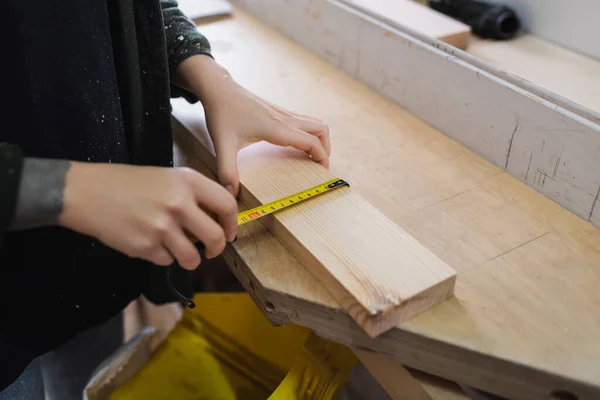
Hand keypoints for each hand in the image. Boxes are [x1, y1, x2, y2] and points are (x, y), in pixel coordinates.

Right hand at [58, 162, 236, 269]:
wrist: (86, 192)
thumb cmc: (127, 183)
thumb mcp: (166, 177)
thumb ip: (192, 194)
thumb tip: (217, 219)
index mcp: (187, 181)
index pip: (226, 205)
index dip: (232, 223)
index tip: (229, 232)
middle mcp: (178, 203)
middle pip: (215, 237)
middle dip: (217, 249)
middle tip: (211, 250)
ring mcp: (162, 227)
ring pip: (192, 257)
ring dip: (190, 259)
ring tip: (180, 252)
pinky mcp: (145, 246)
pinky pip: (166, 260)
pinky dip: (162, 257)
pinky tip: (150, 243)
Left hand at [175, 55, 330, 195]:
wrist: (218, 88)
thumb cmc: (221, 114)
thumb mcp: (222, 145)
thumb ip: (227, 171)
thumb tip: (230, 194)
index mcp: (276, 128)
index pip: (311, 141)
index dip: (322, 157)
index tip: (323, 172)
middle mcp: (284, 119)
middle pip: (320, 129)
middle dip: (325, 148)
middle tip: (319, 165)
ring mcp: (283, 113)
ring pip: (314, 123)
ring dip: (319, 139)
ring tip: (312, 157)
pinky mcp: (278, 111)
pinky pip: (303, 121)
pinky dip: (309, 133)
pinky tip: (296, 145)